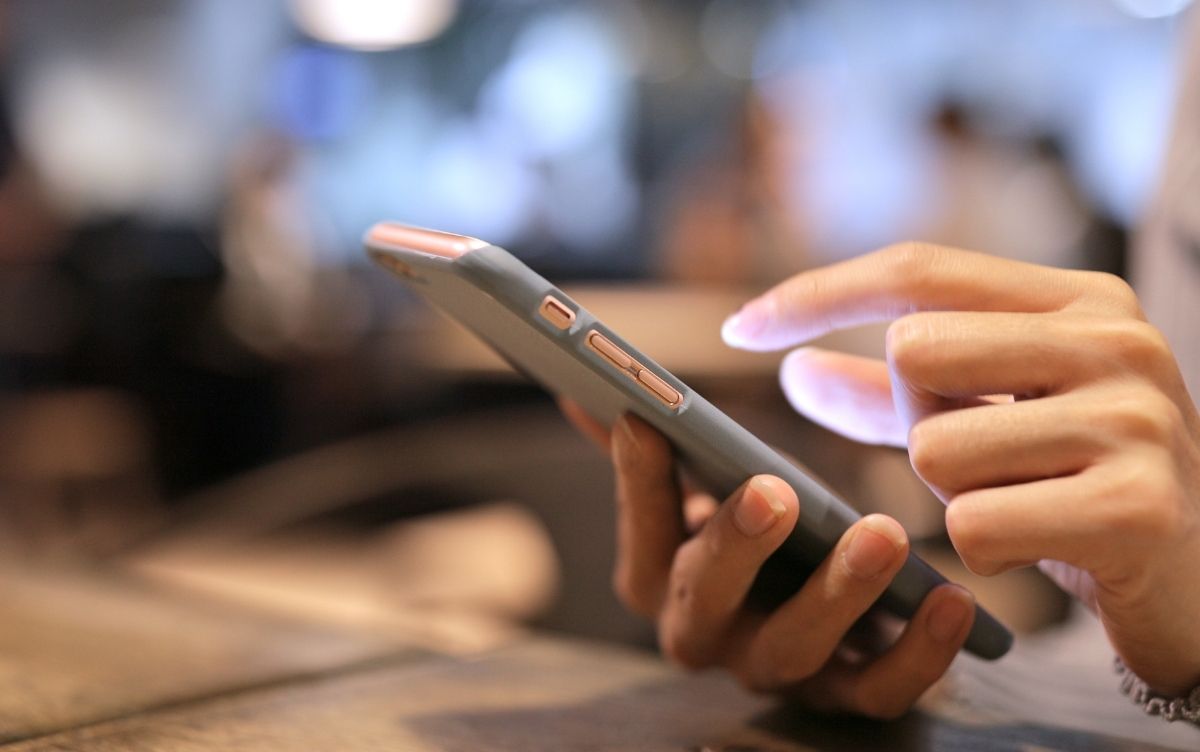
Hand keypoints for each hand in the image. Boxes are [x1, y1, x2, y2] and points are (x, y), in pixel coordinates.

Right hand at [560, 399, 976, 718]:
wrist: (822, 615)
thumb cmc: (753, 535)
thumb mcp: (701, 491)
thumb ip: (656, 450)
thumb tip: (585, 392)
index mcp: (662, 577)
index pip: (641, 531)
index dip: (638, 482)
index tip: (645, 418)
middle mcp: (706, 633)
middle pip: (704, 601)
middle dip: (733, 546)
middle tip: (772, 490)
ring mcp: (776, 670)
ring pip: (793, 650)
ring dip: (837, 596)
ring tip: (884, 535)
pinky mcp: (846, 695)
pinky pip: (878, 692)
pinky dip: (917, 655)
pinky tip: (953, 599)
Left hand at [722, 242, 1199, 694]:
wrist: (1196, 578)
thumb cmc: (1070, 483)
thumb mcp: (982, 417)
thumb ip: (887, 392)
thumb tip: (790, 368)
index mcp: (1079, 298)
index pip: (916, 268)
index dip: (818, 293)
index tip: (738, 327)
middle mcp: (1117, 340)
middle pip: (914, 352)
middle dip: (914, 421)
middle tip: (980, 457)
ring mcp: (1137, 421)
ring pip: (935, 450)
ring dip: (951, 495)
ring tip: (1022, 502)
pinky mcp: (1137, 509)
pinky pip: (975, 527)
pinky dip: (983, 552)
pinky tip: (1039, 547)